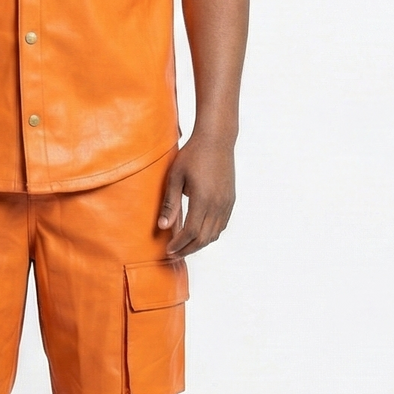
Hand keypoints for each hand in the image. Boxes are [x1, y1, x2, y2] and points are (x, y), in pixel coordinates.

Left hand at [158, 136, 235, 255]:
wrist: (216, 140)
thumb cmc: (192, 155)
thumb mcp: (175, 177)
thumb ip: (170, 203)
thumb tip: (163, 227)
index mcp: (203, 200)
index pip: (191, 232)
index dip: (179, 245)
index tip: (168, 250)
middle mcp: (218, 205)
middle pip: (204, 238)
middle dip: (188, 249)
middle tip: (174, 254)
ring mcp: (226, 203)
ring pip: (214, 234)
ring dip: (199, 243)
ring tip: (184, 246)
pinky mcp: (230, 200)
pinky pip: (221, 225)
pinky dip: (210, 233)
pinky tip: (199, 233)